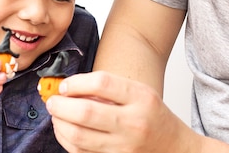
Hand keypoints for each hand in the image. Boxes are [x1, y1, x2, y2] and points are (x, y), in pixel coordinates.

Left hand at [46, 71, 194, 152]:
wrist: (176, 149)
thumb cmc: (154, 117)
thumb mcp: (140, 93)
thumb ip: (110, 88)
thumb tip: (70, 88)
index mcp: (141, 98)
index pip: (101, 83)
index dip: (76, 83)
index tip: (65, 85)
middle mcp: (133, 123)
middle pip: (86, 112)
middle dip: (60, 105)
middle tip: (52, 101)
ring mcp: (124, 146)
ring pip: (78, 137)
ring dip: (59, 124)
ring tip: (56, 115)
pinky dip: (66, 140)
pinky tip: (64, 130)